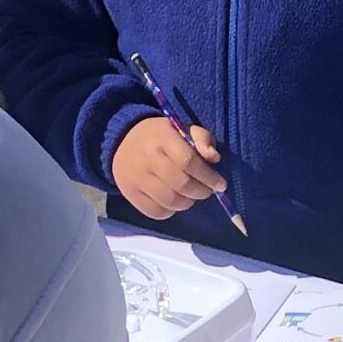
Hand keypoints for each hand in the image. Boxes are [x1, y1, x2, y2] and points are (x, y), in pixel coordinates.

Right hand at [110, 113, 227, 221]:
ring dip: (188, 203)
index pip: (188, 161)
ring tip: (191, 196)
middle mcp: (147, 158)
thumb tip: (214, 158)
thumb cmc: (161, 136)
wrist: (122, 141)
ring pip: (170, 201)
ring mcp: (137, 178)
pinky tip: (175, 202)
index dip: (208, 176)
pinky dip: (171, 211)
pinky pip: (156, 212)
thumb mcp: (183, 129)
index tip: (220, 184)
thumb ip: (203, 139)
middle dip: (201, 192)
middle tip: (207, 191)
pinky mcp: (130, 194)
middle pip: (181, 184)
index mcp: (162, 138)